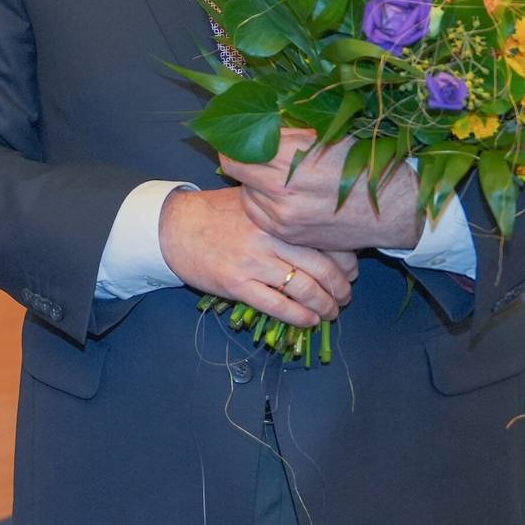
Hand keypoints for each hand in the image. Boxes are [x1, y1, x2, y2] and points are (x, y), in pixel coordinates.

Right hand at [158, 187, 357, 328]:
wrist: (173, 227)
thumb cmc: (214, 214)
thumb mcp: (252, 203)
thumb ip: (283, 215)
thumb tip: (323, 233)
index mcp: (275, 216)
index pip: (325, 240)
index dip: (346, 261)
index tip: (351, 271)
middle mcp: (269, 237)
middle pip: (322, 267)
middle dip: (340, 288)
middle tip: (345, 297)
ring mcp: (252, 261)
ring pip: (304, 289)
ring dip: (325, 306)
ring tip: (330, 312)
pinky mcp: (236, 284)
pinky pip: (279, 306)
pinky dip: (300, 317)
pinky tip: (309, 321)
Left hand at [222, 128, 423, 251]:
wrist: (394, 208)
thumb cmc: (364, 163)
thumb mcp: (328, 134)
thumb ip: (288, 128)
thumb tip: (256, 117)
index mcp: (291, 158)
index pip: (236, 149)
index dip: (234, 140)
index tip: (238, 135)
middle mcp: (282, 190)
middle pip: (234, 169)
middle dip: (241, 158)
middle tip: (252, 151)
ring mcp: (283, 217)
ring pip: (245, 192)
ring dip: (253, 182)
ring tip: (275, 174)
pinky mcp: (288, 234)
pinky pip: (258, 213)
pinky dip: (263, 202)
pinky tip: (282, 194)